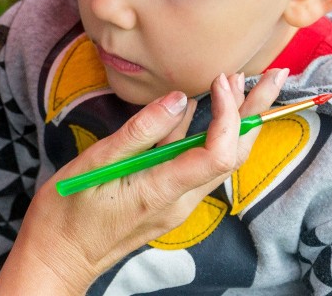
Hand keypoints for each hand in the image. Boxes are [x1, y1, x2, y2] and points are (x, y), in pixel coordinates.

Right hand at [0, 68, 287, 294]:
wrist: (58, 257)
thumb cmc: (67, 213)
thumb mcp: (94, 165)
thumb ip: (138, 133)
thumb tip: (178, 100)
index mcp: (162, 192)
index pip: (218, 153)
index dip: (230, 114)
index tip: (221, 80)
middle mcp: (180, 202)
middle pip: (233, 155)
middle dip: (254, 112)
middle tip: (272, 73)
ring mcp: (176, 204)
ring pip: (221, 160)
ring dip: (237, 121)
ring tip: (244, 83)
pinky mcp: (168, 201)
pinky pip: (198, 165)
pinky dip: (210, 134)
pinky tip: (205, 110)